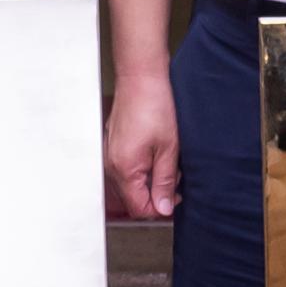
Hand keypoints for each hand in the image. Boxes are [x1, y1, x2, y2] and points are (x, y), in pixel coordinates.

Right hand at [104, 68, 179, 222]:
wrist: (141, 77)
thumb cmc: (154, 106)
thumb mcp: (169, 148)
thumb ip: (164, 181)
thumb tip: (163, 208)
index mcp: (124, 169)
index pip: (139, 208)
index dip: (160, 208)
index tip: (175, 196)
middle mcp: (112, 165)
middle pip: (133, 198)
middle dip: (156, 193)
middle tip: (174, 176)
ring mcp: (110, 155)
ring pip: (130, 184)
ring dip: (150, 179)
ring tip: (166, 160)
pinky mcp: (113, 146)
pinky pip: (126, 168)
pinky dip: (142, 167)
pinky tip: (155, 151)